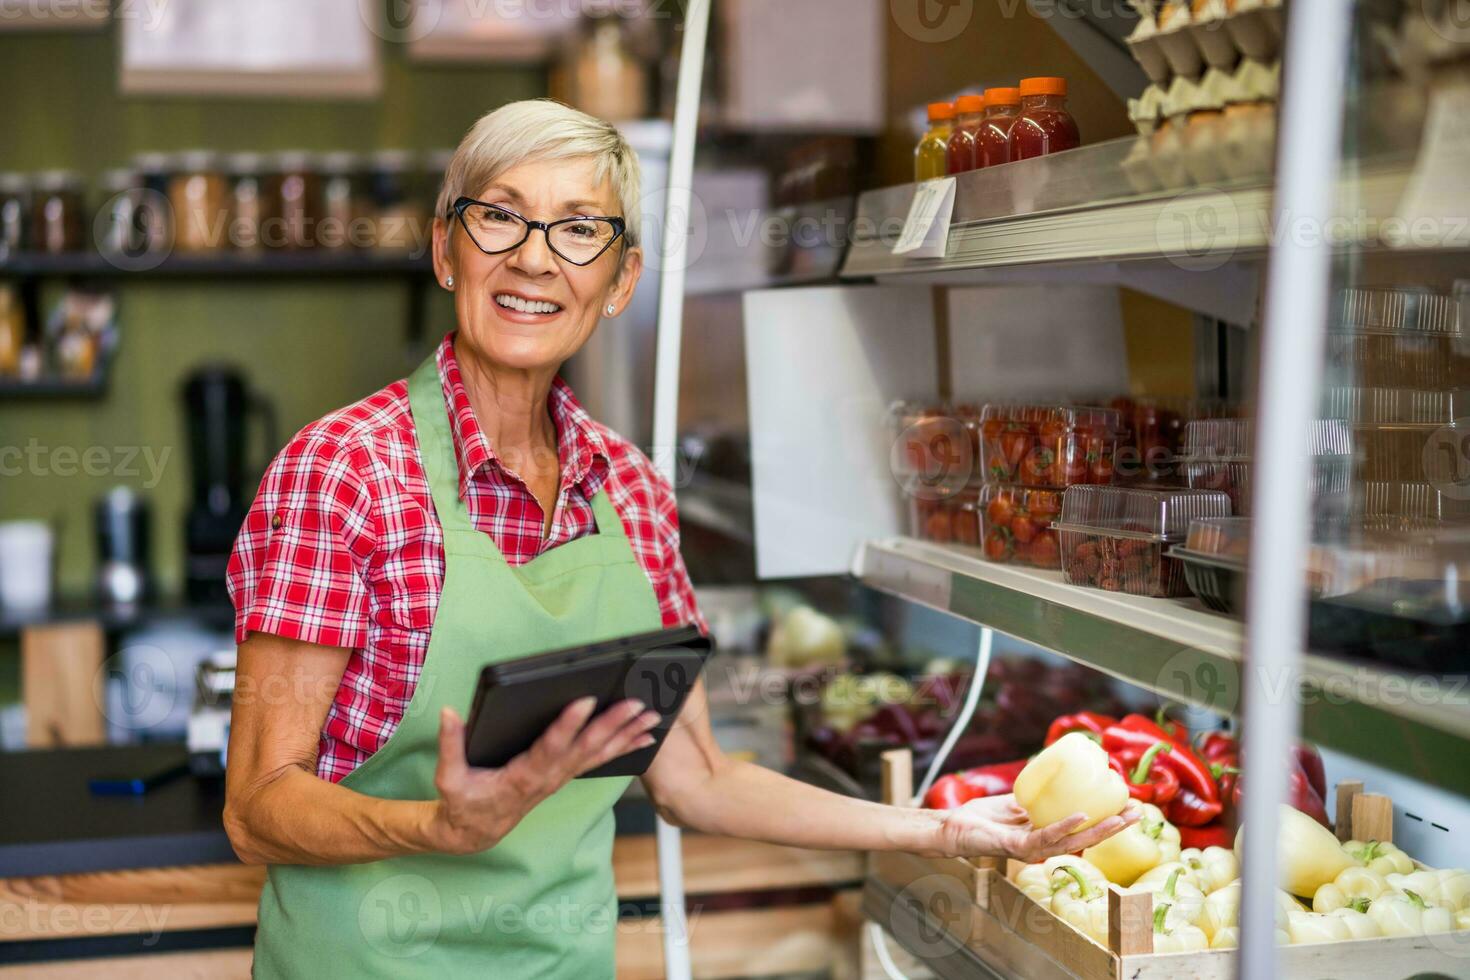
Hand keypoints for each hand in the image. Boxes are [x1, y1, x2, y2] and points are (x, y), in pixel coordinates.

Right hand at [428, 697, 660, 854]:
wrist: (475, 831)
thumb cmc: (463, 801)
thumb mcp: (449, 777)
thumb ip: (451, 744)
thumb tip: (451, 713)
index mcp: (522, 776)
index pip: (549, 748)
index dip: (568, 725)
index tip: (586, 701)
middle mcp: (548, 777)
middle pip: (585, 748)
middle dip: (612, 725)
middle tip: (636, 704)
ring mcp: (560, 778)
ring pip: (599, 754)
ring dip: (627, 735)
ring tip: (653, 717)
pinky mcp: (565, 776)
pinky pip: (599, 760)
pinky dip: (624, 747)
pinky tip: (645, 736)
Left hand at [935, 795, 1141, 862]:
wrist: (952, 827)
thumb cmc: (980, 818)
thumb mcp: (1014, 805)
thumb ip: (1033, 802)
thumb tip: (1058, 782)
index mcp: (1045, 835)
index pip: (1082, 830)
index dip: (1107, 820)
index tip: (1128, 804)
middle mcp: (1043, 846)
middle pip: (1086, 838)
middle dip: (1114, 826)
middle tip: (1138, 812)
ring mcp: (1032, 848)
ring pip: (1074, 841)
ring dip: (1100, 829)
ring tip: (1123, 817)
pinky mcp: (1017, 846)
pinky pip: (1045, 837)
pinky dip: (1066, 826)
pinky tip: (1084, 816)